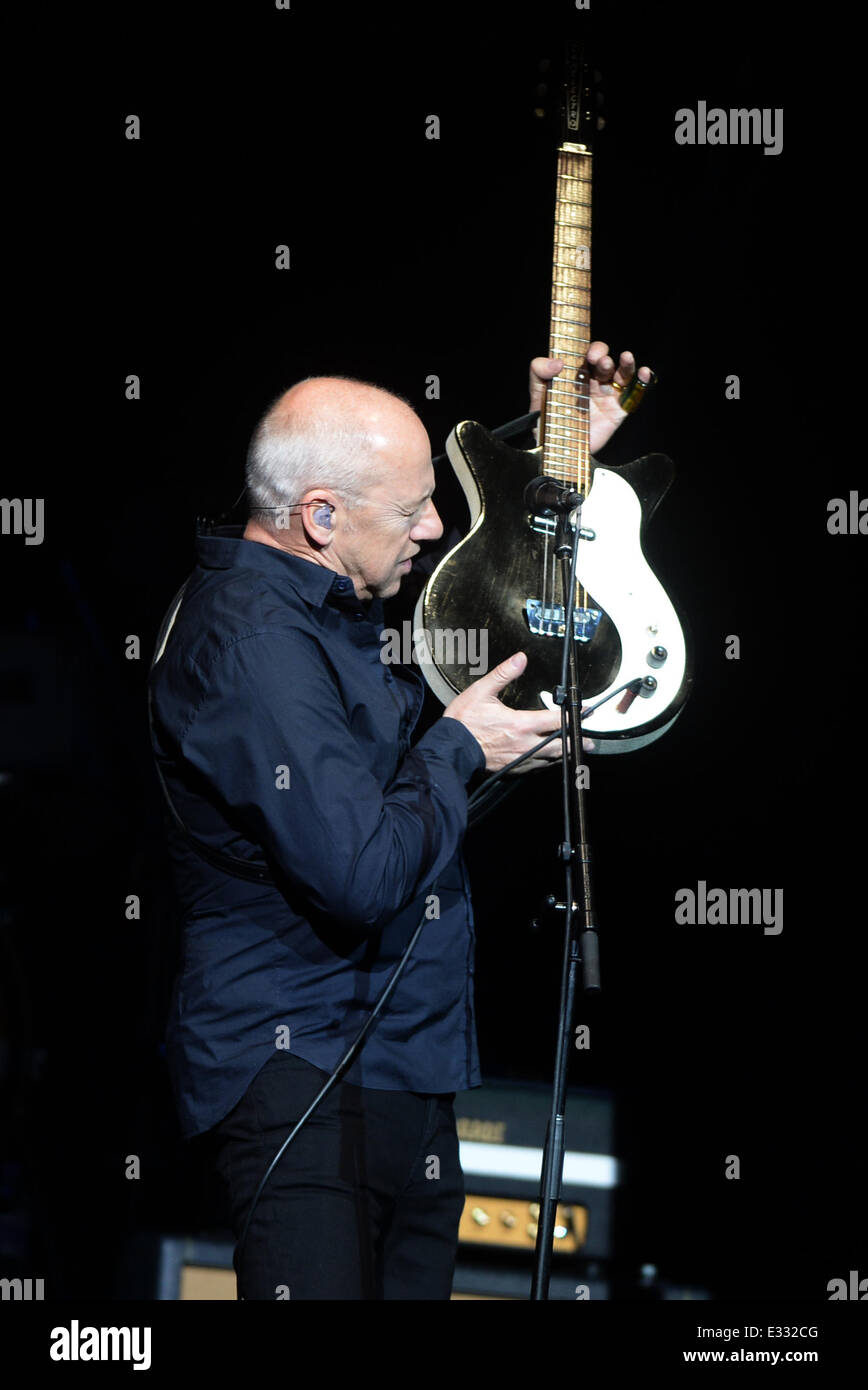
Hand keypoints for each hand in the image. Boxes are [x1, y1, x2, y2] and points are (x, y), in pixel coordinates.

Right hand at [443, 650, 593, 772]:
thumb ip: (503, 674)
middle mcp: (524, 744)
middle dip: (577, 742)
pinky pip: (537, 768)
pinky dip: (548, 763)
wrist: (450, 749)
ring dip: (564, 754)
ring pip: (550, 759)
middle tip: (589, 741)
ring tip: (575, 751)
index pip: (555, 720)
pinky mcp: (513, 769)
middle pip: (559, 745)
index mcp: (520, 724)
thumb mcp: (481, 692)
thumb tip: (520, 659)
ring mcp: (520, 759)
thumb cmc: (463, 722)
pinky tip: (550, 760)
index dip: (574, 716)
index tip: (586, 713)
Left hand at [529, 343, 653, 453]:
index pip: (587, 353)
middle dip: (604, 356)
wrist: (555, 451)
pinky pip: (634, 394)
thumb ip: (538, 373)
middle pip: (605, 360)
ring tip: (625, 357)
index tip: (588, 354)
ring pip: (622, 373)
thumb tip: (557, 362)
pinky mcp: (618, 411)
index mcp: (576, 374)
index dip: (591, 349)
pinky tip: (643, 371)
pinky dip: (642, 381)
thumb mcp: (537, 395)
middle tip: (598, 361)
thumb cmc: (546, 422)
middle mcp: (594, 381)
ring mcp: (607, 395)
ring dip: (625, 363)